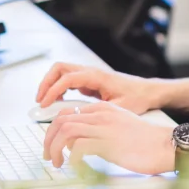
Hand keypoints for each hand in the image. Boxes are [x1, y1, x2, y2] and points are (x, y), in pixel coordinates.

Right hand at [36, 62, 161, 114]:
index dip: (53, 91)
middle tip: (40, 101)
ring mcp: (89, 74)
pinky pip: (68, 80)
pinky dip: (58, 88)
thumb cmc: (137, 98)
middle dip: (46, 83)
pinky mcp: (89, 80)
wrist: (148, 91)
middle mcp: (90, 72)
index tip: (45, 105)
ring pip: (61, 72)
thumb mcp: (119, 108)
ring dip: (50, 85)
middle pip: (59, 68)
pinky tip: (58, 103)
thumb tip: (78, 120)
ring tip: (46, 103)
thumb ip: (98, 113)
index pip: (67, 78)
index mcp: (96, 76)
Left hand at [43, 102, 173, 174]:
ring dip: (55, 149)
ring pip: (65, 131)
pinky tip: (77, 168)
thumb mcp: (120, 127)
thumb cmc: (146, 142)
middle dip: (49, 140)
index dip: (54, 130)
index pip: (67, 113)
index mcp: (103, 109)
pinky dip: (72, 160)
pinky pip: (78, 148)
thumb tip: (76, 145)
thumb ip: (99, 130)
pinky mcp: (109, 143)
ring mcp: (104, 128)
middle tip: (49, 157)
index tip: (53, 146)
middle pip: (60, 120)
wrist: (166, 145)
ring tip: (58, 164)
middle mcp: (101, 115)